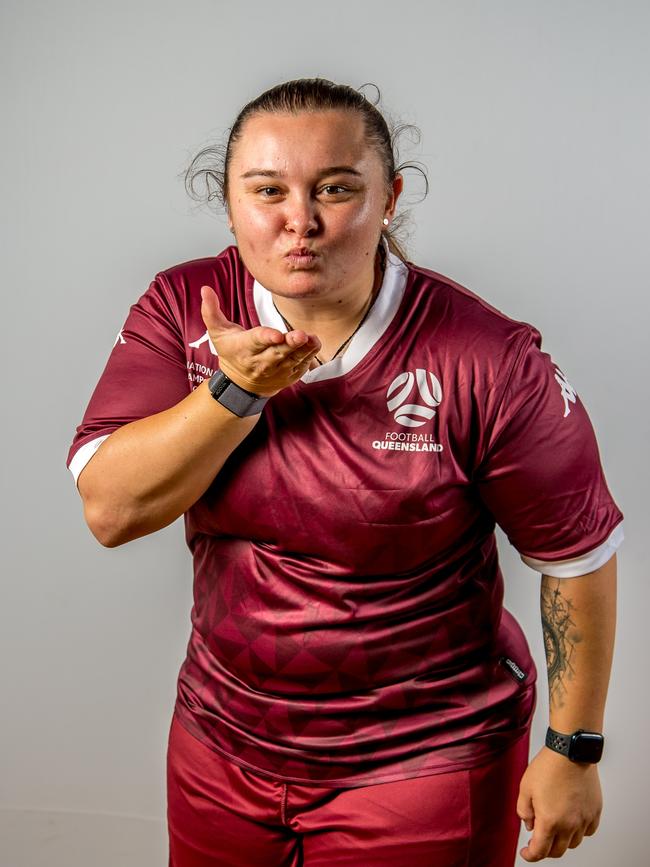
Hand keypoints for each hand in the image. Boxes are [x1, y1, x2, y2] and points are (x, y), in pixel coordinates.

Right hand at [200, 285, 320, 395]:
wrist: (241, 386)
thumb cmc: (231, 353)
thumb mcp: (217, 333)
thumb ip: (211, 311)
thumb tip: (205, 289)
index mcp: (245, 348)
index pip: (256, 341)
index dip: (266, 338)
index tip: (276, 335)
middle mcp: (262, 361)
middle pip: (278, 351)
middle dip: (290, 344)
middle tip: (301, 335)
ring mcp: (277, 370)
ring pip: (293, 359)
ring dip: (304, 349)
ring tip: (312, 339)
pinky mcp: (288, 376)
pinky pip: (301, 366)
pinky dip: (309, 356)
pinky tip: (314, 345)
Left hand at [517, 746, 601, 860]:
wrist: (570, 752)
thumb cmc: (548, 767)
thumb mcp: (525, 788)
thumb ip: (524, 810)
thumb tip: (530, 824)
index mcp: (550, 821)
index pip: (540, 851)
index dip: (530, 855)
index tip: (526, 852)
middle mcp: (569, 824)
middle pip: (558, 851)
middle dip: (545, 850)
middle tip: (538, 842)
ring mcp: (584, 819)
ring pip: (573, 843)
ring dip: (562, 841)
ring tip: (554, 829)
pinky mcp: (594, 811)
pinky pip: (588, 831)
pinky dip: (579, 831)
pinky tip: (571, 822)